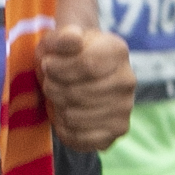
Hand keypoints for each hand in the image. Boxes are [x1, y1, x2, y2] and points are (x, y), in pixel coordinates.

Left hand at [40, 22, 134, 151]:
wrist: (77, 73)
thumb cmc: (64, 55)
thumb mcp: (57, 40)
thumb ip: (62, 37)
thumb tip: (74, 39)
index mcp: (117, 51)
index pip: (87, 65)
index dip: (57, 68)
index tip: (47, 65)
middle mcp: (127, 80)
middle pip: (77, 94)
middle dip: (52, 89)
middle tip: (49, 83)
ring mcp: (125, 107)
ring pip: (74, 117)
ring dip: (57, 108)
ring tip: (58, 97)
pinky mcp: (117, 131)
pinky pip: (81, 138)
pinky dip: (64, 128)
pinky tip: (65, 115)